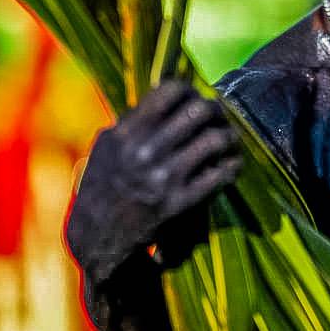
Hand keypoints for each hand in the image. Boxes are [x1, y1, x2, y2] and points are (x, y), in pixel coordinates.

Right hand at [65, 81, 241, 284]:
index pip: (170, 91)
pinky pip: (221, 174)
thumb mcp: (107, 148)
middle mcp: (144, 152)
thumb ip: (133, 122)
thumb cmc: (104, 188)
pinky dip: (232, 165)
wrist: (97, 239)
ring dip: (229, 137)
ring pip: (215, 139)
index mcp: (125, 134)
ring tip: (229, 139)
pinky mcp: (178, 203)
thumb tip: (169, 94)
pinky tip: (231, 164)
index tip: (194, 99)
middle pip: (199, 110)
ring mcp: (163, 178)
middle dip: (215, 111)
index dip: (189, 91)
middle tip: (218, 117)